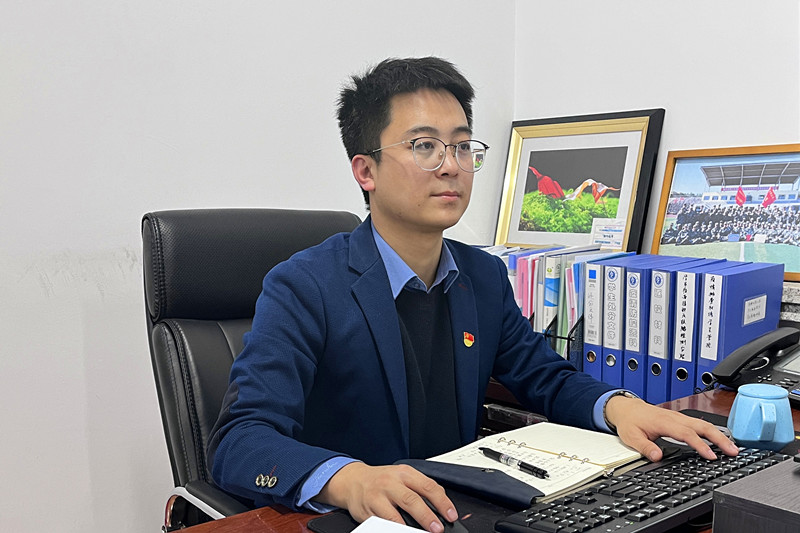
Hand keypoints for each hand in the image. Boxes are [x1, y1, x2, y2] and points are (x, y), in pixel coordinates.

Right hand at [317, 462, 457, 532]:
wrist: (353, 481)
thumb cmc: (382, 480)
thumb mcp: (403, 476)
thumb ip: (421, 486)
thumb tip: (443, 503)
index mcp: (404, 473)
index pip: (428, 486)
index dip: (442, 502)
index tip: (451, 515)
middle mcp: (391, 483)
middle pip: (411, 500)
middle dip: (427, 516)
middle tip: (438, 528)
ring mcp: (378, 497)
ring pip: (394, 515)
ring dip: (408, 528)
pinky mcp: (367, 511)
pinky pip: (381, 524)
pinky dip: (392, 530)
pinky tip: (399, 531)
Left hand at [605, 395, 739, 461]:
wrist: (626, 408)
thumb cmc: (630, 421)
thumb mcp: (632, 436)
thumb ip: (645, 447)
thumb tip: (657, 457)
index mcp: (665, 422)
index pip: (687, 434)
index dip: (701, 445)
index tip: (712, 456)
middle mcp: (675, 418)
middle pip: (702, 426)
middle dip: (719, 438)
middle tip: (733, 451)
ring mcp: (679, 417)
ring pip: (703, 424)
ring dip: (719, 435)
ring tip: (732, 448)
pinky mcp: (680, 419)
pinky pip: (699, 424)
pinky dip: (712, 431)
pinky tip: (719, 439)